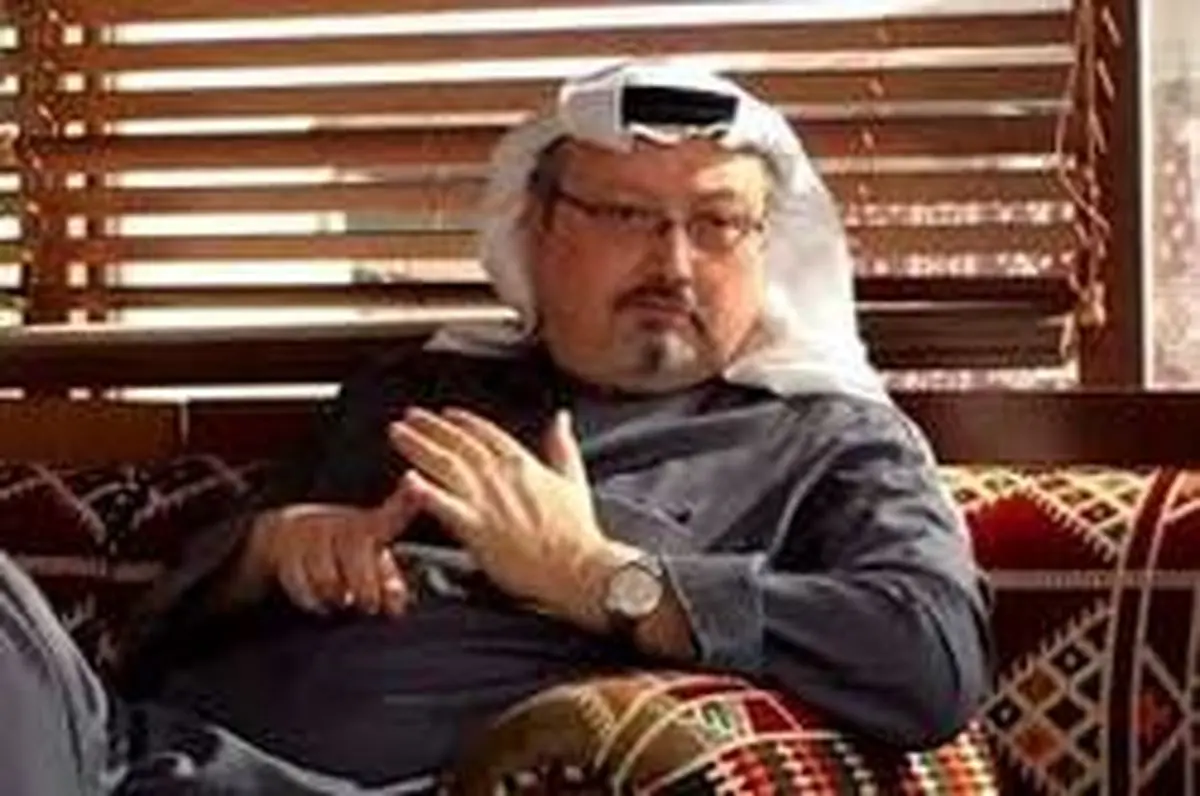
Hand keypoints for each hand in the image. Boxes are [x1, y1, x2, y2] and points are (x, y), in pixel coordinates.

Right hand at [246, 489, 417, 615]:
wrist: (282, 539)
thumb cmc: (339, 555)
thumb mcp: (368, 564)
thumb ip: (389, 587)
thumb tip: (395, 608)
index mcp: (368, 526)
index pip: (390, 515)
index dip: (406, 500)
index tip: (414, 482)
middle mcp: (339, 522)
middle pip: (356, 556)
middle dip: (366, 590)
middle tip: (367, 605)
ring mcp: (310, 531)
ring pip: (327, 578)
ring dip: (336, 597)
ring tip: (340, 598)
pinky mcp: (283, 545)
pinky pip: (301, 584)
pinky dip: (312, 601)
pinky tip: (319, 600)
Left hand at [390, 407, 623, 628]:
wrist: (578, 566)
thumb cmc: (578, 532)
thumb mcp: (574, 478)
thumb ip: (562, 446)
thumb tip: (562, 418)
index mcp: (523, 464)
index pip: (487, 433)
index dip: (463, 421)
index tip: (446, 414)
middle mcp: (501, 476)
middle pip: (459, 443)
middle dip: (431, 426)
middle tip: (408, 416)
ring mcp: (487, 501)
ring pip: (445, 464)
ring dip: (419, 446)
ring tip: (397, 434)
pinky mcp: (477, 528)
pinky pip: (444, 505)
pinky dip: (424, 491)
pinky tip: (406, 480)